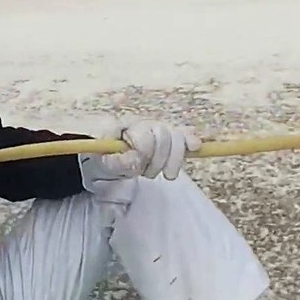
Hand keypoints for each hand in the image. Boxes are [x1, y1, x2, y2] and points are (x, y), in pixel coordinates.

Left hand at [79, 119, 201, 181]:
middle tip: (149, 175)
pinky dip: (190, 140)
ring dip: (175, 158)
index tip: (138, 167)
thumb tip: (133, 160)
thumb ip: (115, 160)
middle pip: (163, 136)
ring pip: (176, 136)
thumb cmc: (104, 157)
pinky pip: (183, 134)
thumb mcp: (103, 161)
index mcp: (125, 125)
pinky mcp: (167, 136)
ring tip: (169, 176)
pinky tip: (196, 147)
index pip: (144, 137)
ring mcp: (155, 128)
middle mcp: (143, 123)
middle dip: (160, 159)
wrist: (106, 155)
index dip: (145, 154)